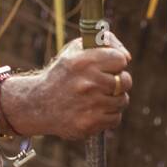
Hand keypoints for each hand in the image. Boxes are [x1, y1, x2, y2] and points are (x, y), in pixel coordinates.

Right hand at [6, 38, 131, 139]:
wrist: (38, 104)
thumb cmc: (63, 73)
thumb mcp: (76, 49)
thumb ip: (104, 42)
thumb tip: (127, 57)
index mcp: (83, 62)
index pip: (120, 59)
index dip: (117, 62)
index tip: (110, 66)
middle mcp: (87, 83)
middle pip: (125, 81)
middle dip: (120, 81)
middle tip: (106, 82)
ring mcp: (89, 105)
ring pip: (122, 101)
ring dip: (114, 99)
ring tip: (98, 97)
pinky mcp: (89, 124)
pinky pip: (115, 118)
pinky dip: (108, 115)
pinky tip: (95, 110)